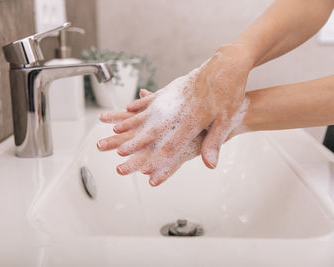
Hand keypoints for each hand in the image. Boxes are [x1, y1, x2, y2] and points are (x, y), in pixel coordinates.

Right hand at [99, 44, 252, 185]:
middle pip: (153, 130)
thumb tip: (209, 164)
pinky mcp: (171, 90)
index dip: (159, 158)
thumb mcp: (226, 120)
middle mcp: (179, 109)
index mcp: (194, 120)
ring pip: (147, 114)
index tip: (146, 168)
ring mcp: (173, 98)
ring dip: (131, 124)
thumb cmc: (228, 92)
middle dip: (136, 143)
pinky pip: (151, 99)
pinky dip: (138, 105)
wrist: (226, 65)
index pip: (172, 145)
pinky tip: (127, 108)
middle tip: (121, 152)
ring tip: (115, 131)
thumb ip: (214, 143)